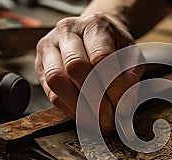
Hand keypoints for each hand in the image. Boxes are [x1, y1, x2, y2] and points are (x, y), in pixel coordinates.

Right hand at [35, 13, 143, 134]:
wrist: (95, 34)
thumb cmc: (114, 45)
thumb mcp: (131, 55)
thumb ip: (130, 76)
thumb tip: (124, 103)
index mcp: (94, 25)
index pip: (101, 57)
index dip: (112, 86)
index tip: (122, 106)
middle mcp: (67, 31)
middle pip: (75, 67)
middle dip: (94, 99)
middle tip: (108, 119)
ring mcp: (49, 47)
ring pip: (56, 80)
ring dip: (78, 107)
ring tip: (96, 122)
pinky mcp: (40, 65)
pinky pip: (50, 92)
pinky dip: (68, 109)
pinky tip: (83, 117)